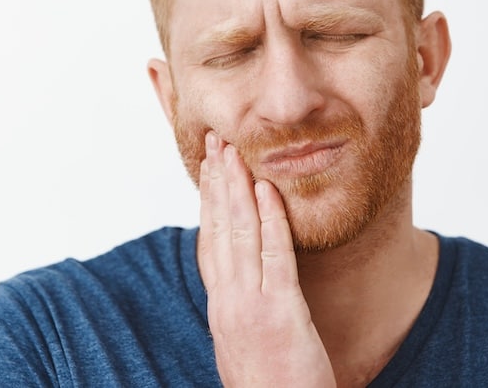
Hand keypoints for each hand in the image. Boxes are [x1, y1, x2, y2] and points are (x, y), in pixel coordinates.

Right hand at [198, 131, 335, 386]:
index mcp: (221, 308)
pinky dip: (269, 221)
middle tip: (216, 142)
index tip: (209, 168)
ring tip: (236, 153)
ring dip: (236, 189)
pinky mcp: (280, 316)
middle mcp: (227, 304)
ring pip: (238, 236)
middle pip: (217, 230)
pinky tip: (267, 192)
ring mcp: (250, 308)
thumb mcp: (245, 344)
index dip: (207, 201)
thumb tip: (242, 279)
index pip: (208, 242)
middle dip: (216, 182)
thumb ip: (242, 307)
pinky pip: (274, 258)